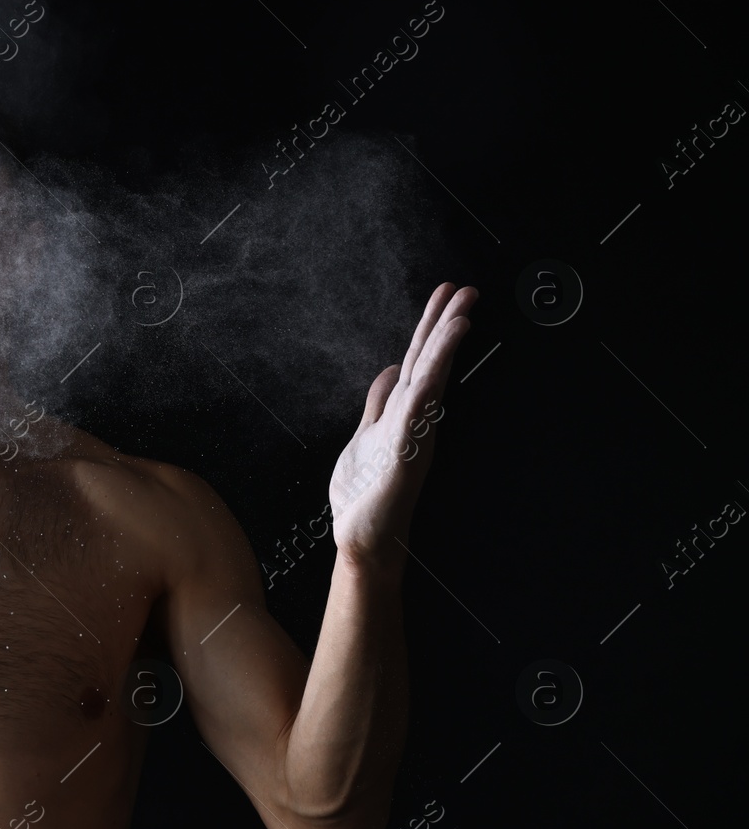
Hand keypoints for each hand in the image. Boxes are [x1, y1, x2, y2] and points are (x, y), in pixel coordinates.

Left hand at [328, 282, 475, 569]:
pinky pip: (418, 410)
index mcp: (401, 412)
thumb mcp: (365, 435)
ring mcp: (412, 433)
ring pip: (429, 380)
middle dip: (444, 324)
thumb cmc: (365, 494)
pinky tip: (437, 363)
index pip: (417, 360)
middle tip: (467, 288)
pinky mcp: (405, 452)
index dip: (430, 327)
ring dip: (443, 345)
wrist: (362, 539)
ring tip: (462, 311)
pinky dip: (428, 382)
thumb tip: (388, 369)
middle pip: (427, 362)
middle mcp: (411, 418)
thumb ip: (378, 403)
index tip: (447, 294)